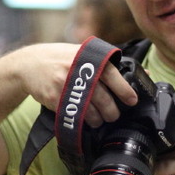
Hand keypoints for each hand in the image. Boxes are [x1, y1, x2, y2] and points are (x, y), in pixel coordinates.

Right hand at [13, 43, 137, 124]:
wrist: (29, 64)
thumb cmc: (60, 58)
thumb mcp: (82, 53)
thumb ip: (107, 63)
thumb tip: (144, 73)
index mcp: (86, 57)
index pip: (111, 74)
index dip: (124, 90)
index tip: (131, 100)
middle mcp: (76, 69)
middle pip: (102, 97)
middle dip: (112, 111)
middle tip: (114, 115)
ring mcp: (64, 84)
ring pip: (90, 110)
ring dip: (99, 119)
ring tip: (100, 119)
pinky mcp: (54, 98)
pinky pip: (74, 114)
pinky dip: (83, 120)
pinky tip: (86, 120)